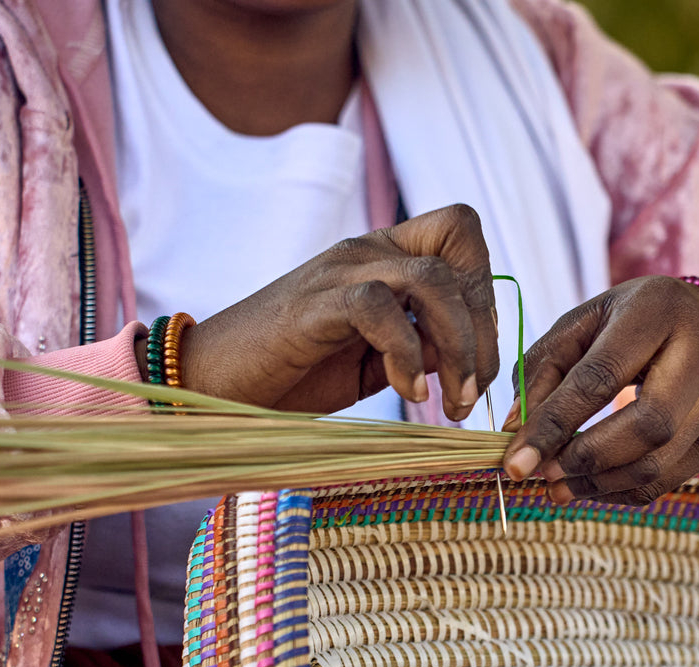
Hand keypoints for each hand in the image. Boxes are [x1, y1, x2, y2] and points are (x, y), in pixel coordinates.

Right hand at [174, 204, 498, 420]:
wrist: (213, 383)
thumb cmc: (291, 374)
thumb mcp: (373, 360)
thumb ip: (419, 346)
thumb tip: (468, 356)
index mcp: (382, 256)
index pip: (460, 233)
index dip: (485, 293)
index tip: (477, 358)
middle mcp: (365, 251)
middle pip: (459, 250)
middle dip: (482, 330)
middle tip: (470, 391)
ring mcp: (339, 272)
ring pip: (431, 279)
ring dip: (457, 346)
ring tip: (448, 401)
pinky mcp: (314, 304)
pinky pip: (381, 308)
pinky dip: (407, 355)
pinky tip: (407, 394)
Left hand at [501, 276, 698, 505]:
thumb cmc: (630, 321)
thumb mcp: (583, 323)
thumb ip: (543, 370)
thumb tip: (513, 431)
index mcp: (656, 312)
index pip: (601, 377)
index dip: (554, 424)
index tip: (515, 462)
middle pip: (647, 426)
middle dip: (586, 459)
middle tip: (545, 474)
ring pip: (660, 463)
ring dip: (601, 485)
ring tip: (559, 487)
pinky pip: (668, 479)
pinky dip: (623, 492)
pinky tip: (592, 487)